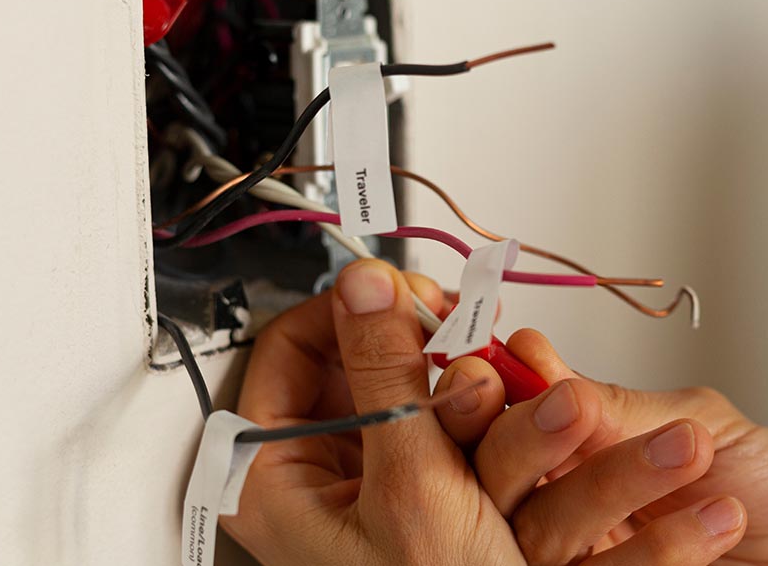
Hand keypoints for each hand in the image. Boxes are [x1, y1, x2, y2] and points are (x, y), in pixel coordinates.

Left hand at [220, 260, 528, 565]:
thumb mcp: (413, 483)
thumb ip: (385, 375)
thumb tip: (363, 284)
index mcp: (271, 476)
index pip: (287, 347)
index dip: (346, 306)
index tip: (402, 290)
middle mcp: (310, 472)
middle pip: (344, 358)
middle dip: (408, 336)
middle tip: (455, 324)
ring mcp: (360, 476)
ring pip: (392, 379)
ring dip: (445, 366)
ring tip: (486, 378)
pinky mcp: (406, 482)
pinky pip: (426, 412)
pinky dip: (463, 398)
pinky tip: (496, 405)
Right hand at [430, 329, 767, 565]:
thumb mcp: (699, 427)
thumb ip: (613, 405)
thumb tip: (530, 355)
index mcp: (576, 455)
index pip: (498, 426)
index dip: (484, 396)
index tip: (498, 365)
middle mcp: (566, 511)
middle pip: (496, 483)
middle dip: (524, 438)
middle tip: (573, 406)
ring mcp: (585, 563)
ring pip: (544, 534)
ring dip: (609, 481)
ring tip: (689, 450)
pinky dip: (660, 548)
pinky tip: (719, 517)